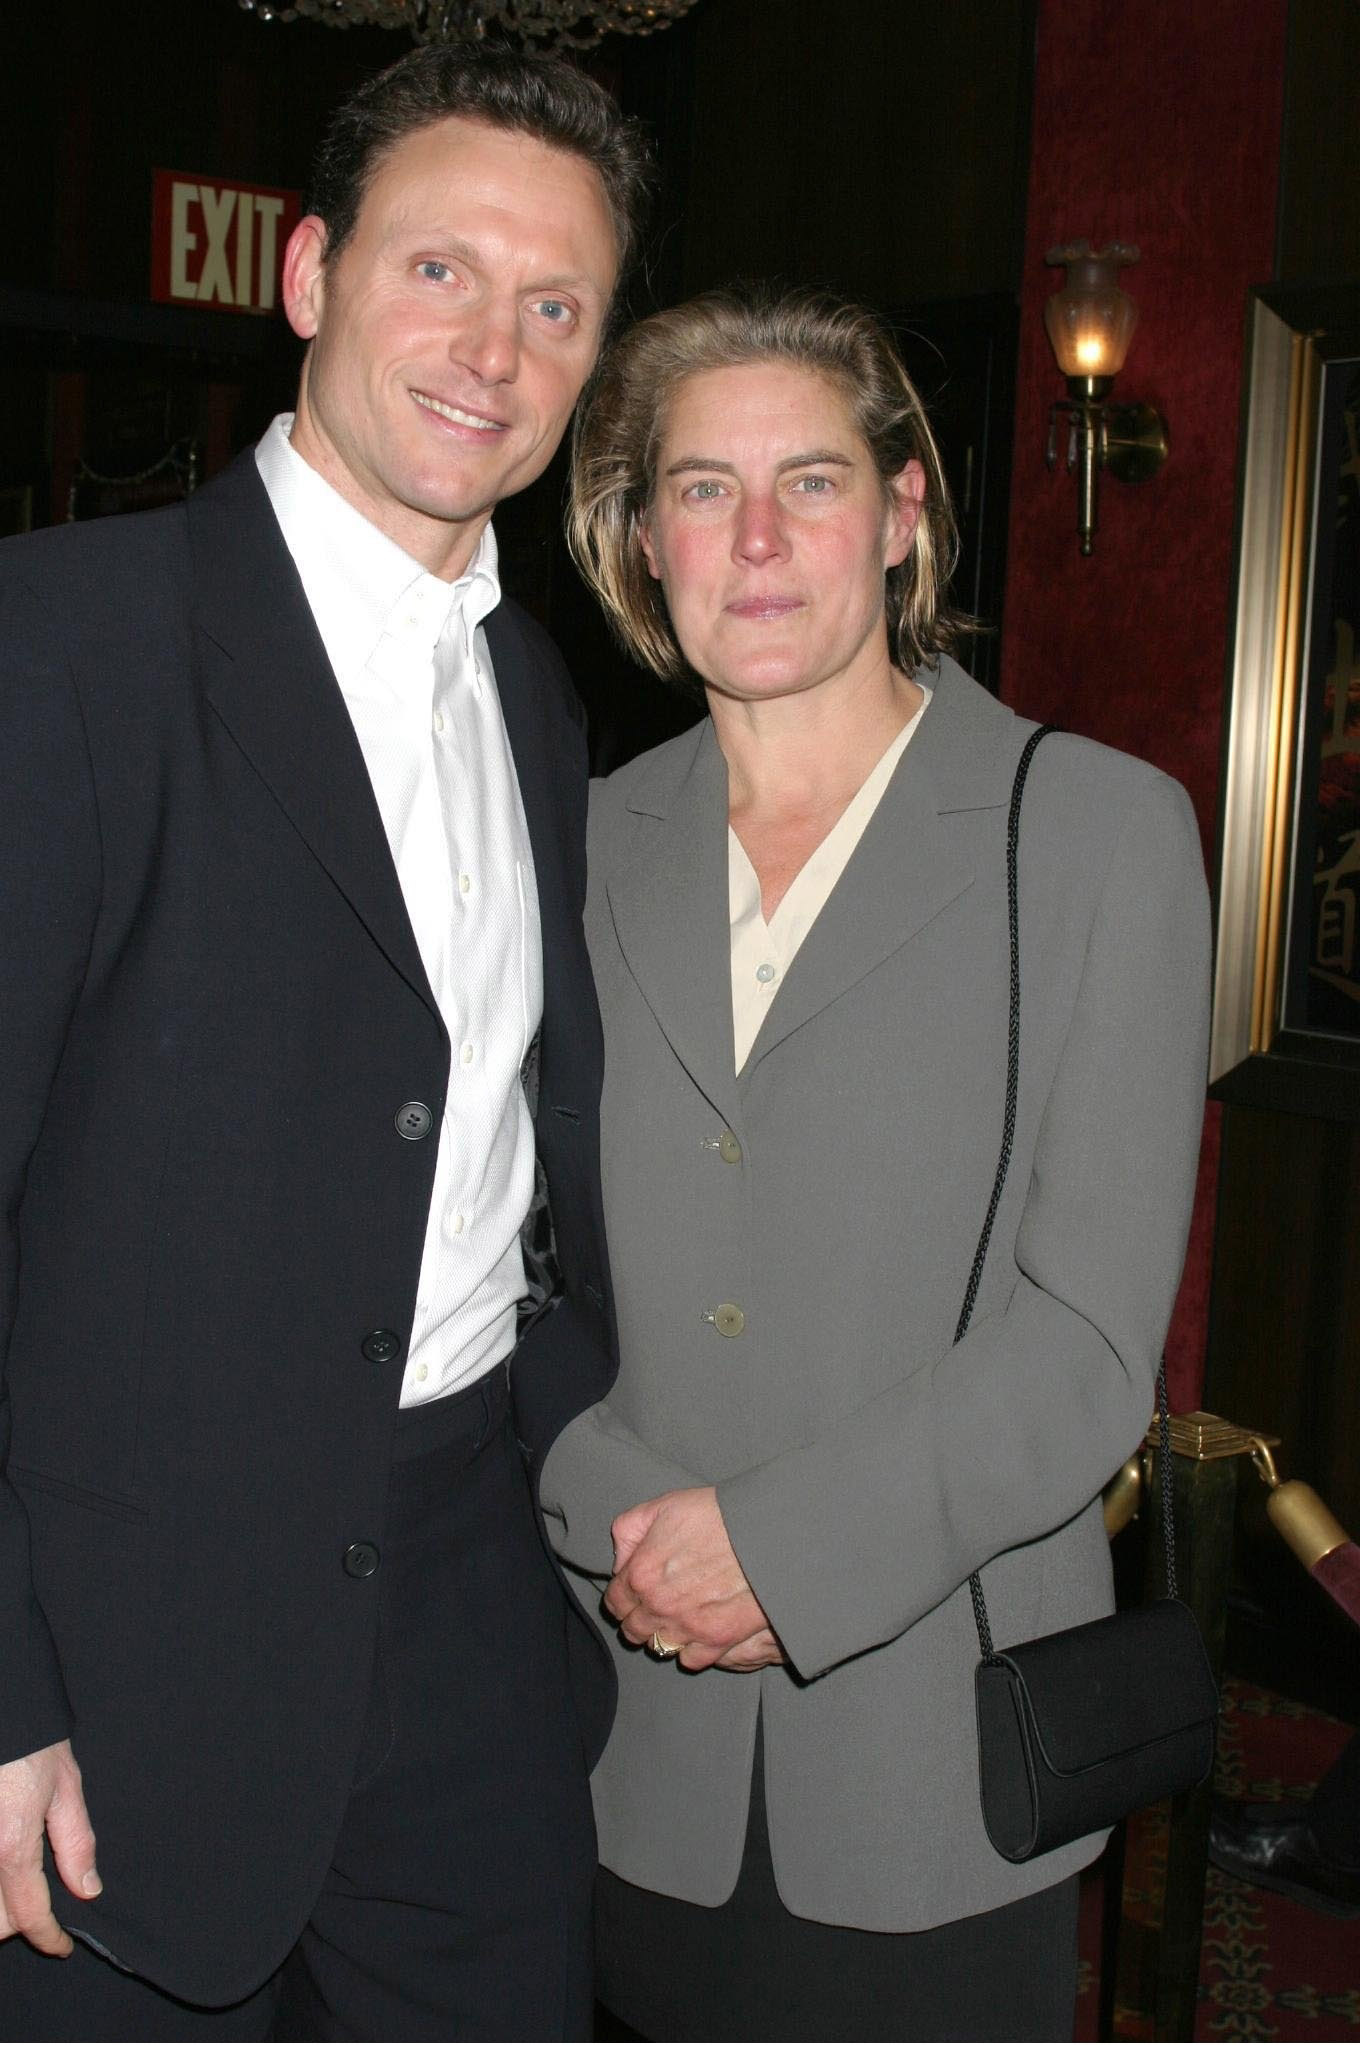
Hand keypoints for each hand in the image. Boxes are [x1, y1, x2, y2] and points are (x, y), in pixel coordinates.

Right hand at [0, 1740, 99, 1955]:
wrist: (2, 1702)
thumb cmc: (32, 1739)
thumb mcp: (65, 1786)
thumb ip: (76, 1843)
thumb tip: (88, 1888)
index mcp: (11, 1843)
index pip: (28, 1913)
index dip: (48, 1936)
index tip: (61, 1944)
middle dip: (18, 1925)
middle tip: (43, 1913)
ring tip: (22, 1890)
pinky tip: (5, 1870)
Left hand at [605, 1486, 774, 1671]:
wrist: (763, 1529)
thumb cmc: (715, 1513)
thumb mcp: (661, 1506)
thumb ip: (628, 1532)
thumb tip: (620, 1561)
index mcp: (641, 1574)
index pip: (614, 1603)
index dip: (622, 1597)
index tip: (632, 1594)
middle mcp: (659, 1606)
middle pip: (633, 1630)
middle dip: (639, 1618)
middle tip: (655, 1606)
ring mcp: (687, 1627)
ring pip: (658, 1647)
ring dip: (662, 1634)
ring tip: (676, 1619)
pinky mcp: (717, 1639)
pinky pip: (690, 1660)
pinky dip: (690, 1649)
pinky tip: (697, 1632)